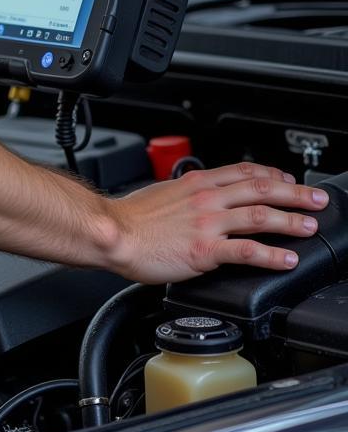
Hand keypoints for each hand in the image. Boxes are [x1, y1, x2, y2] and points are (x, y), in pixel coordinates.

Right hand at [106, 163, 328, 283]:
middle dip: (294, 193)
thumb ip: (187, 195)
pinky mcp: (205, 251)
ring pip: (260, 216)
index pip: (242, 172)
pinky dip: (272, 254)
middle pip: (260, 189)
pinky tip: (287, 259)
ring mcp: (207, 224)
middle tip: (316, 199)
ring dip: (290, 220)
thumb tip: (199, 196)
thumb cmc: (131, 218)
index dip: (271, 173)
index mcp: (196, 183)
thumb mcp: (162, 193)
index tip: (287, 178)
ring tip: (310, 226)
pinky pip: (246, 251)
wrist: (114, 234)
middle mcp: (206, 199)